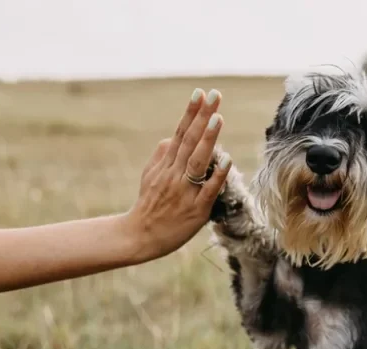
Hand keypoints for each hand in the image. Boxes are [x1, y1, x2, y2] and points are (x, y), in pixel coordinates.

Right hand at [121, 88, 232, 262]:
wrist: (139, 236)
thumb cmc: (148, 205)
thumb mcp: (149, 176)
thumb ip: (161, 155)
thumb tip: (171, 136)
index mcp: (165, 165)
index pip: (180, 133)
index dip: (191, 113)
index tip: (201, 93)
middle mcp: (174, 174)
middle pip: (190, 141)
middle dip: (202, 117)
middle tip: (214, 95)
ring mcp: (184, 192)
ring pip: (197, 162)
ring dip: (208, 139)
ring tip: (218, 119)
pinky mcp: (195, 210)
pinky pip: (208, 191)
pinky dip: (217, 175)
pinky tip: (227, 160)